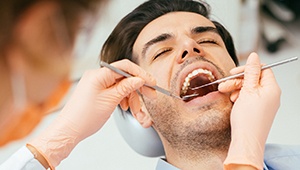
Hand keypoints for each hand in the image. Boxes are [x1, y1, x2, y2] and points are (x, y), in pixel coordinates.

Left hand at [28, 59, 155, 166]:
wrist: (69, 130)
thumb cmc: (84, 117)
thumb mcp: (110, 101)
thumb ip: (126, 87)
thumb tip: (139, 79)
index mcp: (98, 74)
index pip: (125, 67)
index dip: (141, 74)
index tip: (151, 82)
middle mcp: (97, 76)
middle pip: (124, 77)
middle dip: (138, 87)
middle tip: (151, 95)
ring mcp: (97, 84)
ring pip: (121, 86)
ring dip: (131, 97)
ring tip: (137, 110)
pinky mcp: (97, 91)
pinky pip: (115, 91)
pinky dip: (123, 99)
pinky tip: (126, 107)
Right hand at [219, 53, 280, 169]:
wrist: (246, 140)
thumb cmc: (247, 119)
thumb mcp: (248, 90)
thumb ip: (251, 72)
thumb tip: (254, 56)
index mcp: (272, 88)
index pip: (262, 70)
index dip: (247, 69)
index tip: (234, 72)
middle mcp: (271, 95)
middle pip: (254, 79)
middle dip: (237, 80)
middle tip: (225, 84)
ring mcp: (265, 103)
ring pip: (249, 88)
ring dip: (235, 88)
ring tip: (225, 92)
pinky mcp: (258, 109)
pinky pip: (248, 97)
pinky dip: (239, 96)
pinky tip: (232, 100)